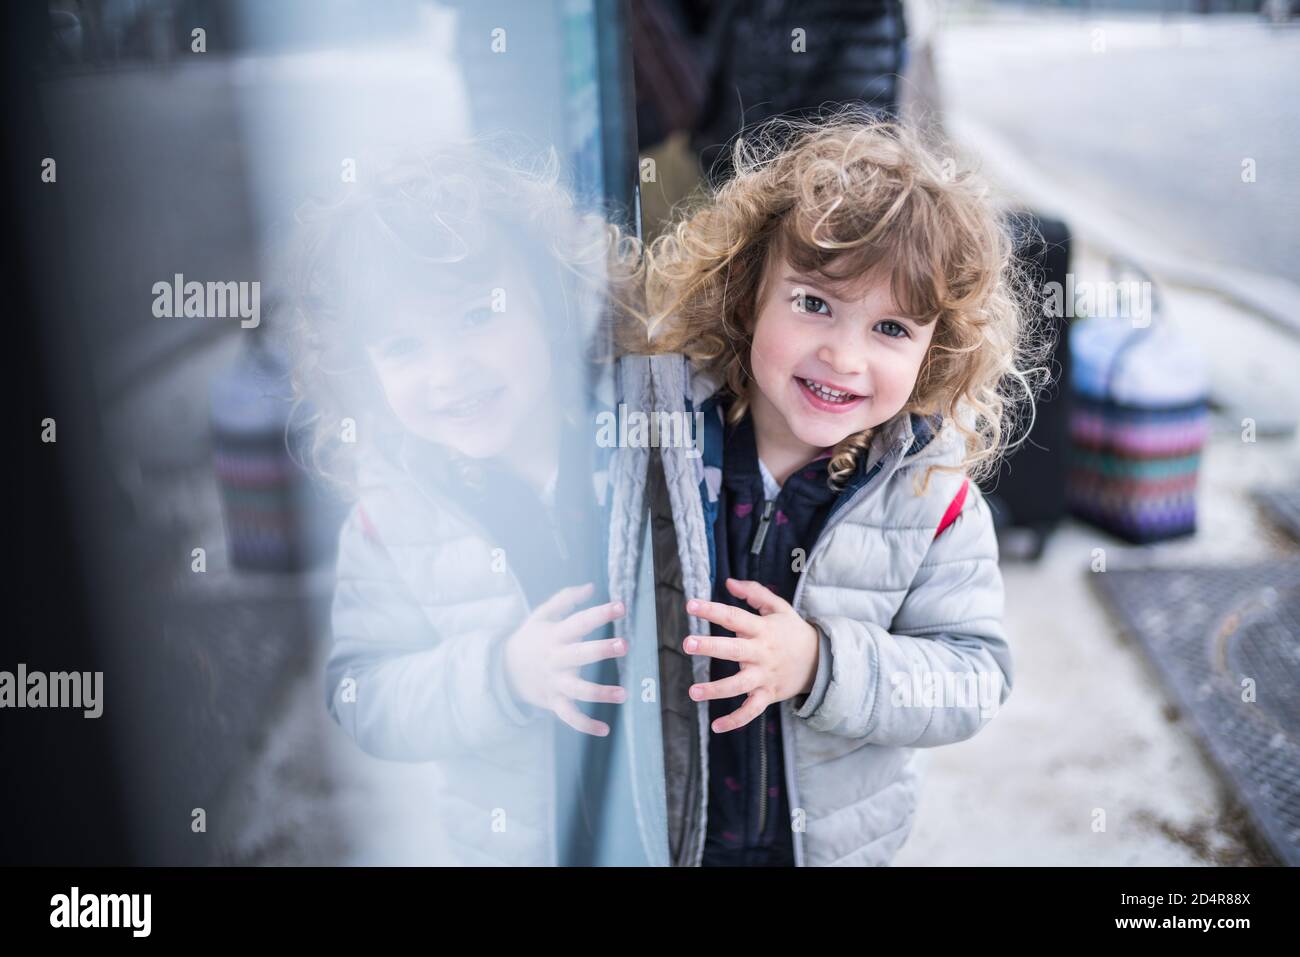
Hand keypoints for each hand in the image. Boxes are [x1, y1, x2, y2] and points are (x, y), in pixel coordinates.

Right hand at [504, 582, 627, 736]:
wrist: (502, 671)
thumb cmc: (530, 639)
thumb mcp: (541, 615)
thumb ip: (566, 599)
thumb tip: (591, 586)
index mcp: (555, 635)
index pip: (580, 622)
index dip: (600, 613)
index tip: (621, 606)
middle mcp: (556, 659)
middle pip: (580, 654)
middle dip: (601, 650)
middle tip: (624, 645)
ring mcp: (555, 682)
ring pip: (578, 690)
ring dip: (600, 693)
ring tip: (624, 694)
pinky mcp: (553, 702)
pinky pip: (569, 716)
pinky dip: (585, 725)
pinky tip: (605, 730)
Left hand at [682, 578, 819, 732]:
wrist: (821, 661)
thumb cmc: (792, 631)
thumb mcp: (778, 607)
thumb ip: (754, 593)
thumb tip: (729, 582)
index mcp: (762, 629)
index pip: (734, 617)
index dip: (712, 610)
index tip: (690, 605)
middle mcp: (762, 653)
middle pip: (734, 650)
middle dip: (710, 647)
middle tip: (687, 643)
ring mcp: (765, 676)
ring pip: (740, 685)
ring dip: (716, 690)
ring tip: (693, 691)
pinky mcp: (768, 695)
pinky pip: (751, 710)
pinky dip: (735, 720)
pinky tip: (715, 727)